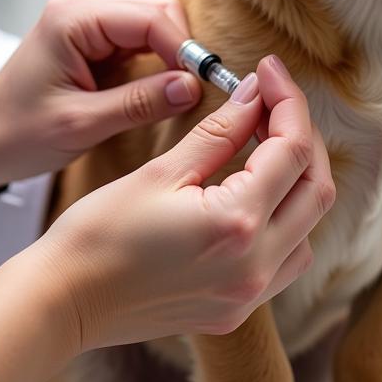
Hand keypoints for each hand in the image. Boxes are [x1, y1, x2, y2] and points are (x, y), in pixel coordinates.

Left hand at [0, 0, 203, 186]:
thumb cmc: (19, 135)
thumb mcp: (82, 124)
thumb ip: (140, 103)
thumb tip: (191, 87)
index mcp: (72, 20)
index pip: (149, 18)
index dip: (183, 49)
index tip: (204, 84)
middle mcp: (80, 10)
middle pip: (156, 12)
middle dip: (181, 49)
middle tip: (194, 91)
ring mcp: (86, 23)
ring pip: (152, 24)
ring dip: (171, 56)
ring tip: (180, 93)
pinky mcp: (92, 40)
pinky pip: (138, 41)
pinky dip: (157, 62)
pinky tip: (161, 89)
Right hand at [37, 56, 334, 349]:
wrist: (64, 301)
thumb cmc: (98, 235)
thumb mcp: (160, 172)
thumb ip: (219, 132)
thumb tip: (255, 95)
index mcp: (236, 224)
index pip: (293, 150)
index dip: (288, 101)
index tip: (269, 71)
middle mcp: (256, 267)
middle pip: (317, 189)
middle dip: (302, 136)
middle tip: (272, 100)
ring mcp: (250, 296)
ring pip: (309, 227)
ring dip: (298, 180)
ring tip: (266, 143)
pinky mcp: (237, 310)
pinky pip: (287, 259)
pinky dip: (286, 219)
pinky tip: (256, 194)